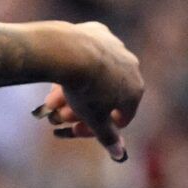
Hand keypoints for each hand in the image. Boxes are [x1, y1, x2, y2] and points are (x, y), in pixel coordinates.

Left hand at [33, 21, 142, 162]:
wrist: (69, 51)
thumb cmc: (84, 89)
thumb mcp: (94, 117)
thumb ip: (108, 136)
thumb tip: (120, 155)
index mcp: (135, 90)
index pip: (123, 115)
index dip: (102, 126)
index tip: (82, 128)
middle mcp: (132, 67)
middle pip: (106, 93)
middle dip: (82, 107)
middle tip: (60, 115)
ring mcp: (117, 47)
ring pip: (94, 72)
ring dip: (74, 87)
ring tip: (51, 99)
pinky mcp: (99, 32)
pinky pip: (87, 51)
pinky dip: (76, 62)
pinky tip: (60, 70)